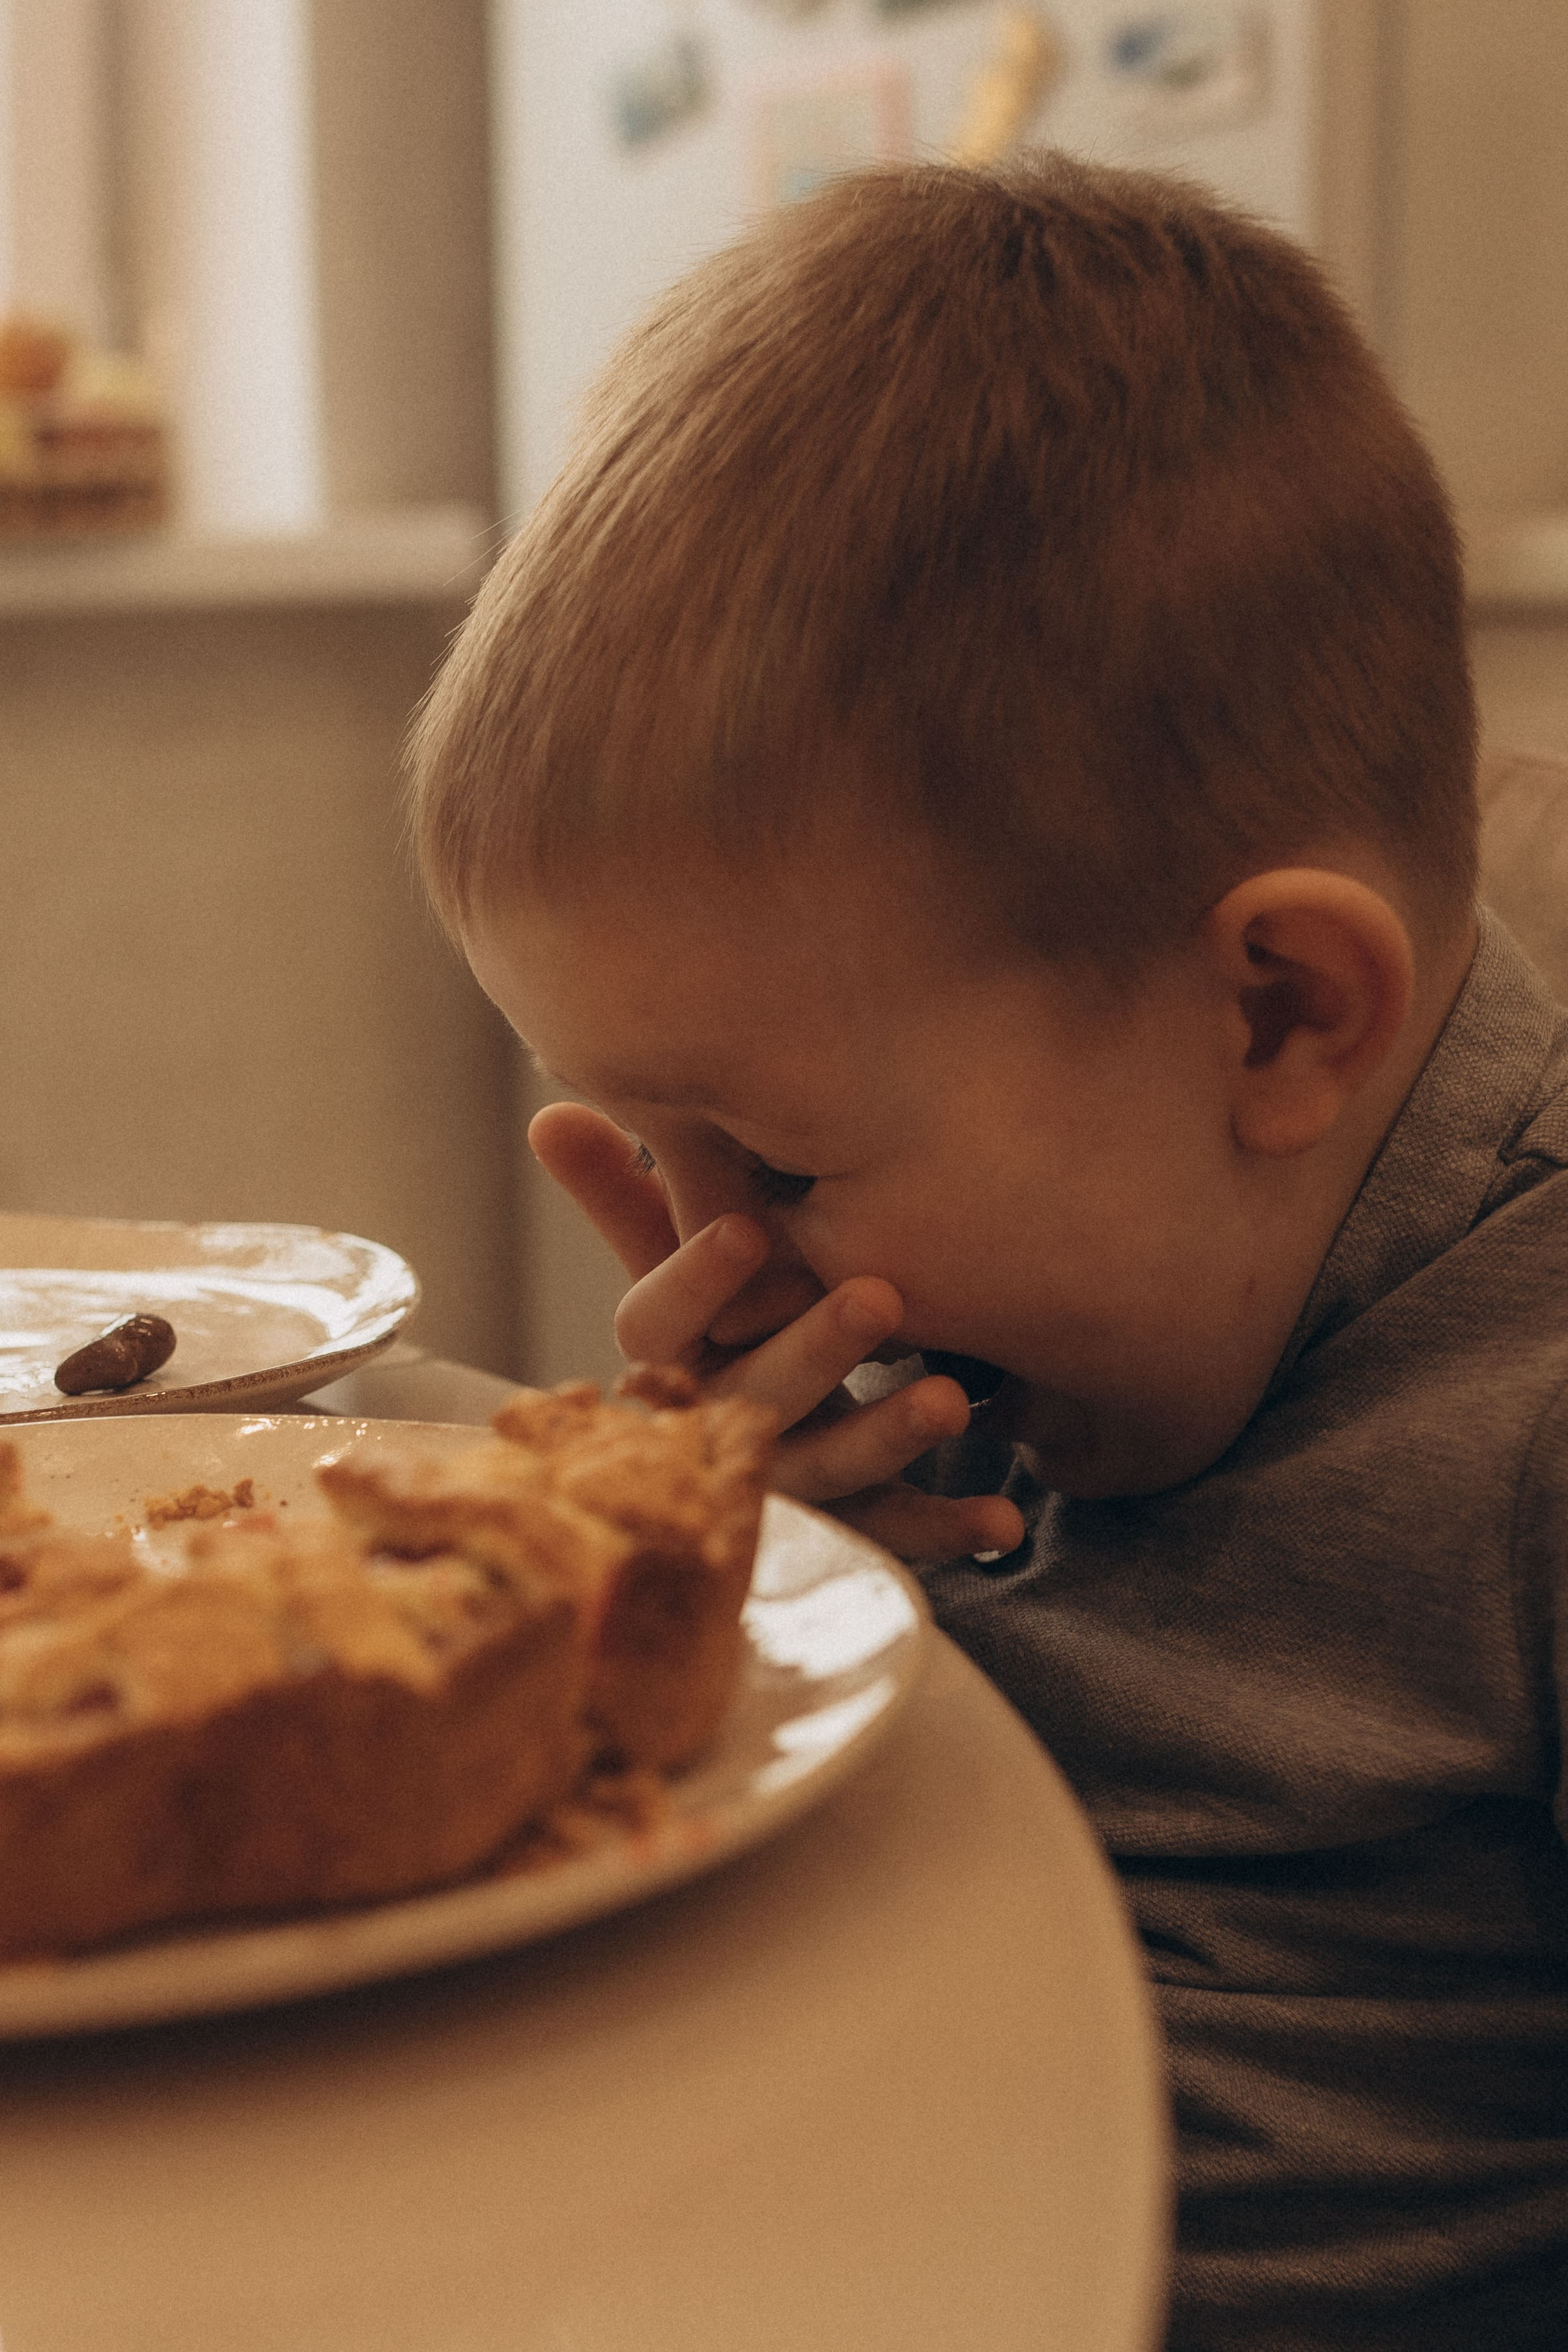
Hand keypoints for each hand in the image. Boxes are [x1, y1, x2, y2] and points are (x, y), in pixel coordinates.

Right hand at [529, 1102, 1025, 1561]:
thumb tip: (547, 1113)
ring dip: (887, 1435)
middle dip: (816, 1351)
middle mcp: (714, 1427)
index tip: (746, 1231)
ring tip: (952, 1401)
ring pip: (828, 1470)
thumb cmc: (717, 1320)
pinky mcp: (848, 1526)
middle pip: (753, 1397)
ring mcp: (782, 1483)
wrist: (740, 1442)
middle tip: (878, 1298)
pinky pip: (895, 1533)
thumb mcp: (669, 1259)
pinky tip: (1001, 1524)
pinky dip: (946, 1529)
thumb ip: (619, 1196)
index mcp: (665, 1361)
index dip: (698, 1280)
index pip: (658, 1325)